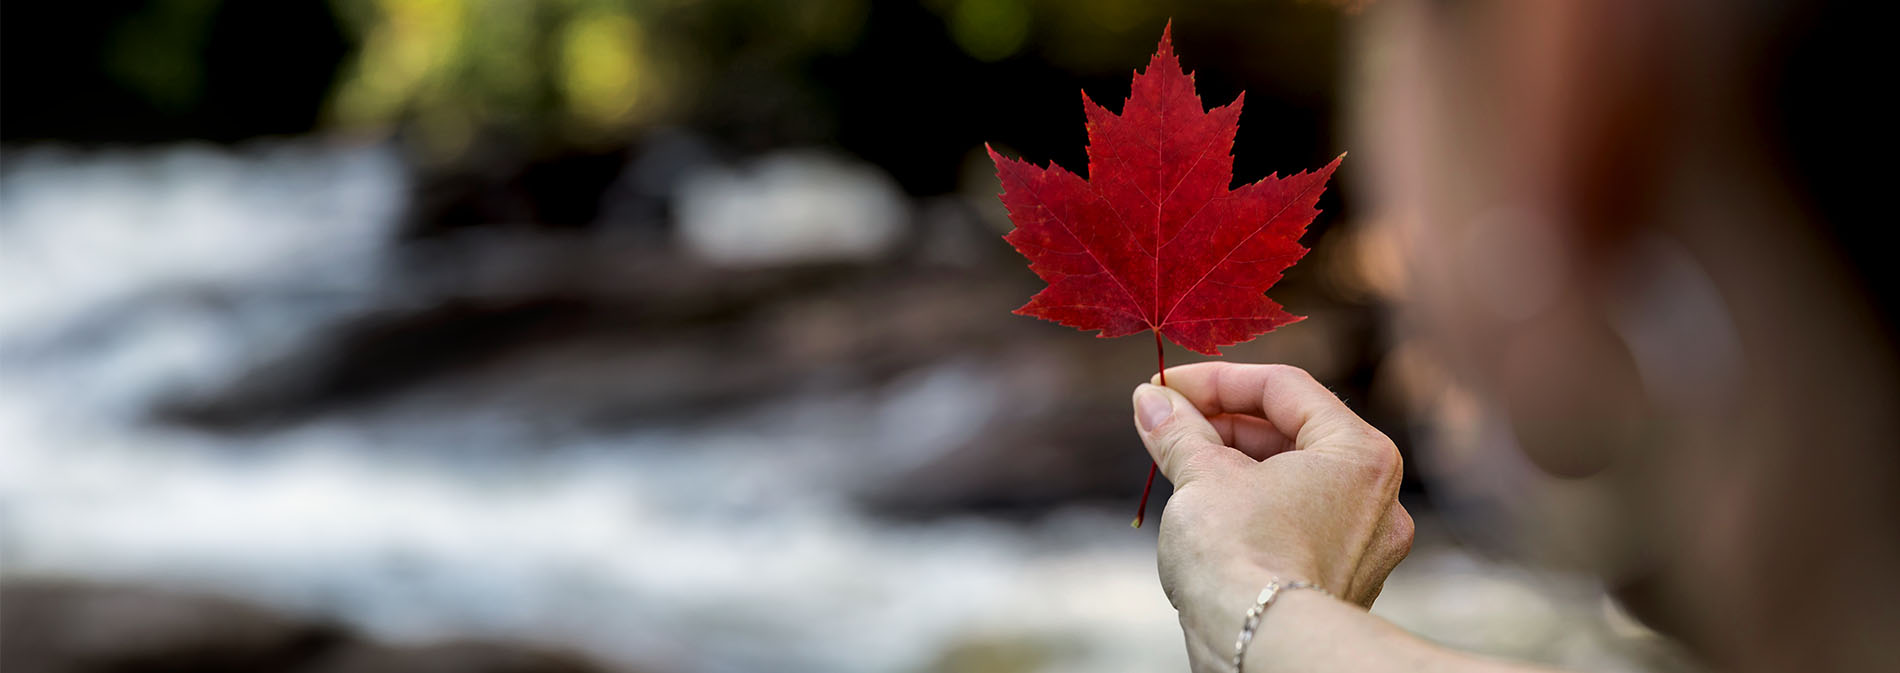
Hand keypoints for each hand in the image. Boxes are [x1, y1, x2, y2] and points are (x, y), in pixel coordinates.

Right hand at [1132, 363, 1413, 669]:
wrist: (1259, 646)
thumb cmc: (1241, 555)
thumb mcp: (1201, 477)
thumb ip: (1178, 430)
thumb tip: (1152, 399)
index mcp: (1360, 454)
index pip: (1284, 388)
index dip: (1216, 380)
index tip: (1165, 386)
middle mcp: (1378, 497)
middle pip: (1291, 433)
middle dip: (1220, 423)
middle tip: (1165, 419)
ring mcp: (1363, 545)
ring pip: (1290, 480)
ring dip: (1231, 463)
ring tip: (1175, 461)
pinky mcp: (1338, 581)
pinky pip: (1294, 522)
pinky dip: (1251, 506)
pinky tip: (1203, 507)